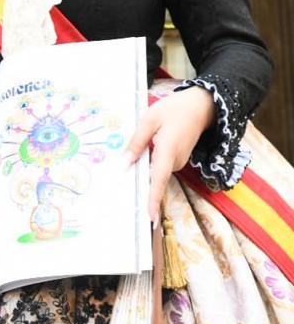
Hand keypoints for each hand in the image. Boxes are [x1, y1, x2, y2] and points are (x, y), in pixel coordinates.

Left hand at [125, 86, 214, 222]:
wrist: (201, 106)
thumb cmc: (173, 110)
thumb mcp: (149, 120)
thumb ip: (136, 142)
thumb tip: (124, 164)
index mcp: (167, 151)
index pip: (158, 179)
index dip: (153, 198)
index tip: (150, 216)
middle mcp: (175, 161)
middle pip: (154, 178)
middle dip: (140, 187)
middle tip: (122, 198)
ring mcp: (178, 162)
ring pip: (156, 173)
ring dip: (143, 174)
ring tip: (129, 172)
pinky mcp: (177, 160)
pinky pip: (160, 167)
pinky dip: (150, 167)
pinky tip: (140, 161)